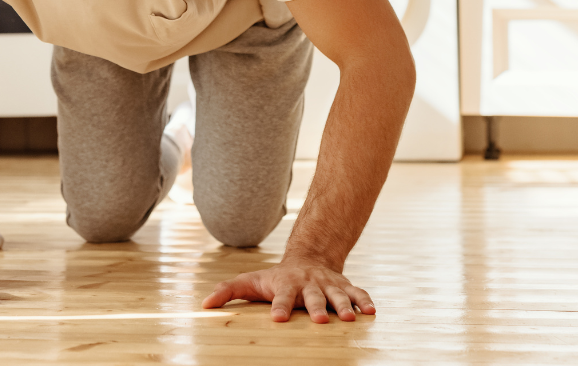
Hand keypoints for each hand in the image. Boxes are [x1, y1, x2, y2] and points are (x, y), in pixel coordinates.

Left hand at [202, 257, 373, 322]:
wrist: (307, 258)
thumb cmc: (274, 278)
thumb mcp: (250, 282)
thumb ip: (228, 292)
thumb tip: (204, 305)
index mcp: (285, 285)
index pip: (280, 297)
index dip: (279, 307)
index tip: (277, 319)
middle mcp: (308, 284)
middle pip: (312, 296)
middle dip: (316, 307)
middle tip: (320, 319)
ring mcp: (327, 285)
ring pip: (337, 294)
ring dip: (344, 306)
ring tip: (349, 318)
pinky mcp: (343, 286)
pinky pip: (357, 292)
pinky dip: (365, 301)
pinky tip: (373, 312)